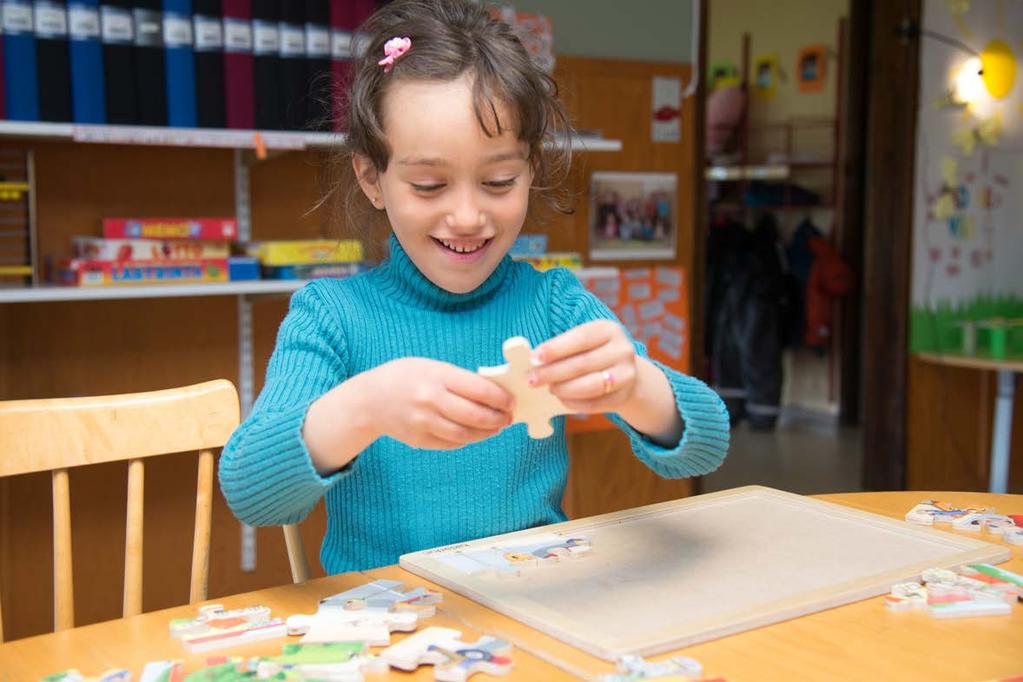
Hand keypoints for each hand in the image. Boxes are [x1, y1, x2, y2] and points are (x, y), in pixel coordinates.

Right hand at [365, 357, 513, 448]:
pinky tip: (474, 433)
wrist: (370, 399)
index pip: (479, 389)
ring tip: (495, 427)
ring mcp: (424, 422)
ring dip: (486, 433)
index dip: (500, 398)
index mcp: (437, 377)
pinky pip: (451, 443)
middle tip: (507, 418)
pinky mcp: (419, 440)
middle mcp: (430, 400)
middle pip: (475, 415)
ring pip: (465, 434)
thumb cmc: (407, 377)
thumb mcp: (433, 367)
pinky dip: (467, 439)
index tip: (511, 401)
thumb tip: (494, 393)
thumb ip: (460, 379)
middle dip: (497, 418)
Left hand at [528, 320, 638, 413]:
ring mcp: (627, 374)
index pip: (581, 338)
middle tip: (533, 379)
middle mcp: (622, 350)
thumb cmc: (592, 354)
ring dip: (564, 389)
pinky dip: (574, 403)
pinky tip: (561, 399)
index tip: (535, 358)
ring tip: (550, 389)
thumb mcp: (582, 343)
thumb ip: (561, 349)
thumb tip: (534, 361)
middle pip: (583, 363)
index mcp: (609, 330)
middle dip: (553, 373)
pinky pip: (595, 404)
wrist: (623, 374)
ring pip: (591, 386)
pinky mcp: (624, 396)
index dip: (556, 348)